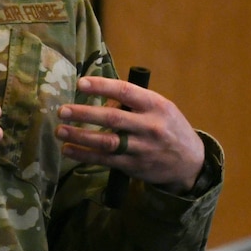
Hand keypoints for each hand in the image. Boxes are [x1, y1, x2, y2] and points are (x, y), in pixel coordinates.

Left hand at [56, 76, 206, 192]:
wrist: (190, 162)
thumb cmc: (170, 128)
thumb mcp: (161, 108)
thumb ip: (134, 103)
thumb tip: (100, 103)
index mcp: (156, 105)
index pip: (125, 91)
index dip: (102, 86)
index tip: (80, 84)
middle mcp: (149, 126)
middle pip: (112, 118)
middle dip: (84, 114)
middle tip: (62, 110)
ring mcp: (142, 148)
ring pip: (106, 142)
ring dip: (80, 136)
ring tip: (60, 131)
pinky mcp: (134, 166)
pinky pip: (106, 160)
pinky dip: (85, 155)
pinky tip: (69, 149)